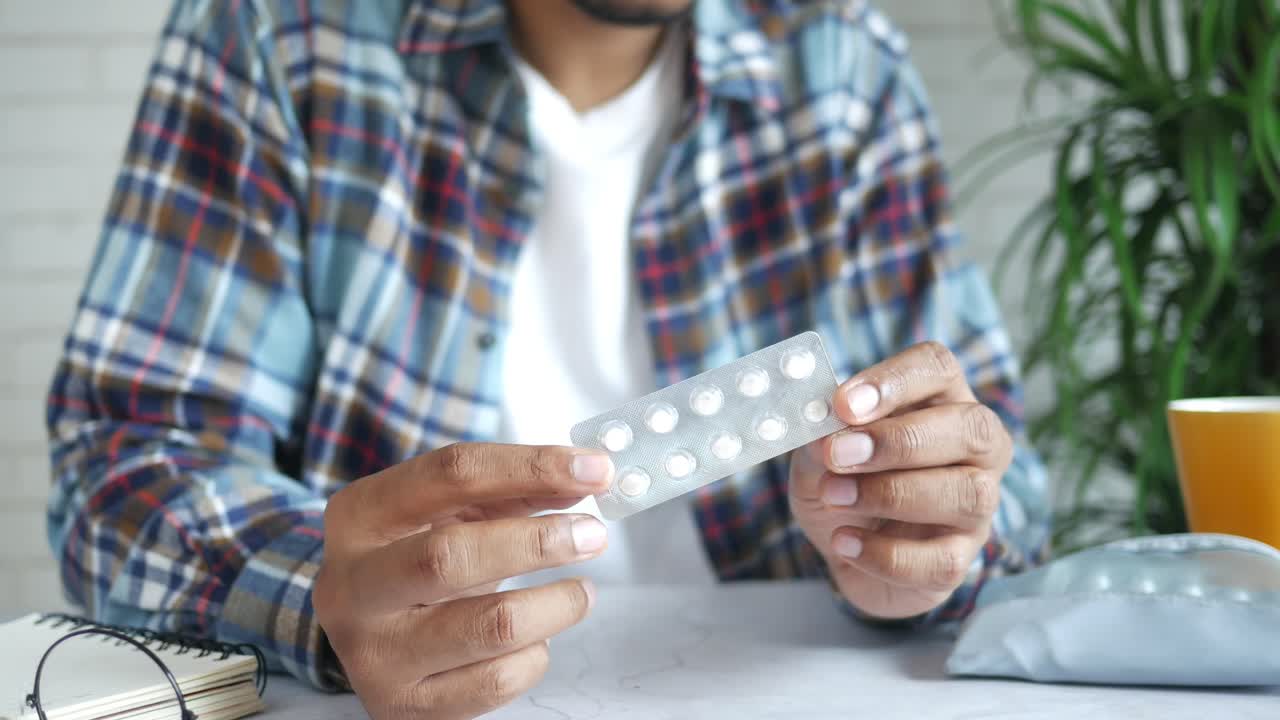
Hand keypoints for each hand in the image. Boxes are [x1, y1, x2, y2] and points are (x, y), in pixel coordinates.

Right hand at [313, 443, 613, 718]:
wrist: (371, 635)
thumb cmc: (418, 560)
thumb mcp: (452, 513)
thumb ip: (514, 492)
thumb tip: (583, 479)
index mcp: (359, 516)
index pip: (449, 476)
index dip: (530, 467)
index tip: (593, 469)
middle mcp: (352, 586)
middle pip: (450, 557)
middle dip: (537, 542)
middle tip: (592, 535)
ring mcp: (374, 653)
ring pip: (488, 627)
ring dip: (556, 604)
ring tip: (582, 592)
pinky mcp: (404, 705)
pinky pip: (497, 681)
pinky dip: (535, 654)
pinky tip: (536, 638)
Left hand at [789, 342, 1012, 618]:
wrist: (842, 545)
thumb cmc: (841, 478)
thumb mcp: (818, 452)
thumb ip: (822, 437)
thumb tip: (825, 435)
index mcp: (939, 399)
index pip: (937, 368)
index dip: (893, 382)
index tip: (843, 405)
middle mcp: (976, 447)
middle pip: (972, 428)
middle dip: (899, 441)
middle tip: (838, 455)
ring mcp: (978, 505)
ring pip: (969, 494)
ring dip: (893, 494)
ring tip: (834, 497)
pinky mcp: (961, 557)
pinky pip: (942, 560)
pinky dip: (885, 553)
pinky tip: (844, 542)